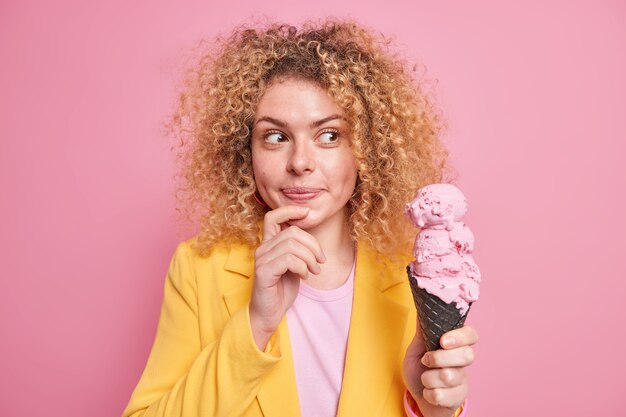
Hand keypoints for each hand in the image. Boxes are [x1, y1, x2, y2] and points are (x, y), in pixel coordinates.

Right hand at [249, 205, 325, 349]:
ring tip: (314, 270)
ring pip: (293, 245)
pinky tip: (304, 276)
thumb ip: (297, 250)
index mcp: (269, 244)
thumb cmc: (281, 290)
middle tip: (320, 261)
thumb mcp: (294, 265)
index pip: (273, 216)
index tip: (307, 213)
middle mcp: (262, 248)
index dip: (290, 210)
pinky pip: (290, 260)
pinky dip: (302, 267)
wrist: (268, 314)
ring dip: (310, 258)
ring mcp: (262, 259)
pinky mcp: (264, 271)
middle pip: (293, 232)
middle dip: (313, 245)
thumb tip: (311, 239)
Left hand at [403, 325, 478, 416]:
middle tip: (426, 360)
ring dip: (428, 378)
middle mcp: (462, 362)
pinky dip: (428, 394)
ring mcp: (462, 380)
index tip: (442, 341)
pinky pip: (442, 395)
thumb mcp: (416, 348)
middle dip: (440, 358)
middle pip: (467, 355)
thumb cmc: (419, 369)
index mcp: (455, 345)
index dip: (461, 336)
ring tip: (424, 378)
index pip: (471, 334)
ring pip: (449, 376)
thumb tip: (423, 308)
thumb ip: (423, 331)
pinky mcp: (459, 398)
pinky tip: (428, 392)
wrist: (418, 396)